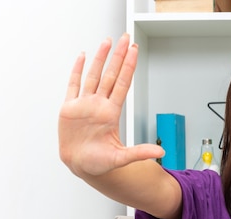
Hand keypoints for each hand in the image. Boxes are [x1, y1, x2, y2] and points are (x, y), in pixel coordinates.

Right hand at [58, 34, 163, 177]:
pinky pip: (73, 85)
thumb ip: (140, 153)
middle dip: (118, 56)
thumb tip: (161, 153)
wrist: (81, 166)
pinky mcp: (69, 109)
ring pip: (93, 76)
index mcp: (110, 113)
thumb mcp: (121, 158)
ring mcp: (84, 105)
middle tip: (125, 39)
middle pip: (110, 75)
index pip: (122, 84)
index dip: (128, 67)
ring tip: (107, 41)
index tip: (134, 52)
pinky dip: (77, 71)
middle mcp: (99, 105)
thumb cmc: (100, 163)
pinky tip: (83, 57)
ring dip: (100, 58)